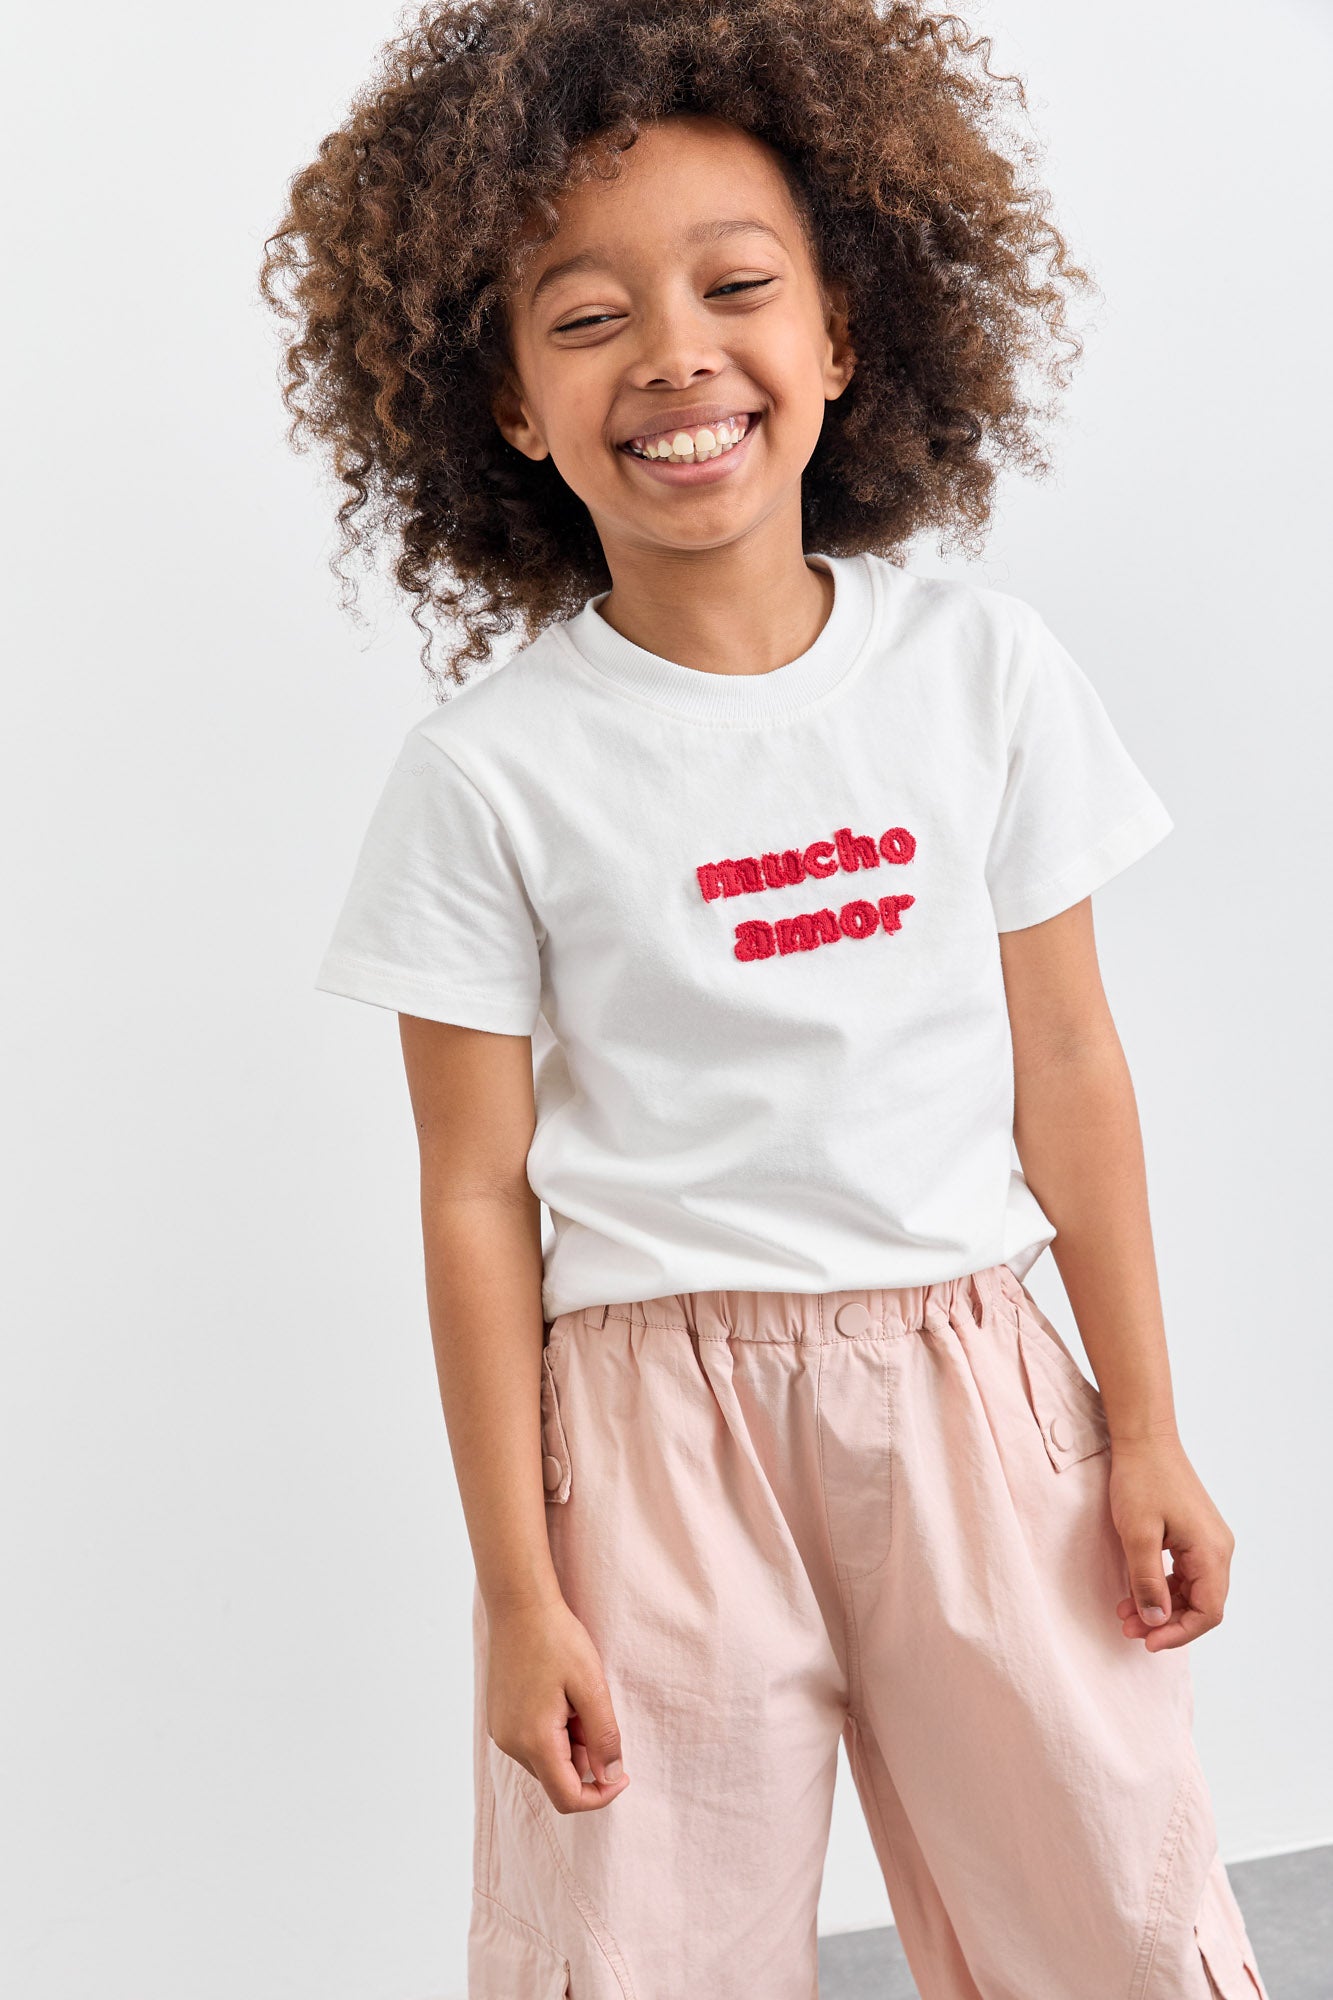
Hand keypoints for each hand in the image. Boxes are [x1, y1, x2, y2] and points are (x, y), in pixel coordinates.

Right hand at [484, 1593, 629, 1811]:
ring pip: (545, 1761)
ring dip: (569, 1744)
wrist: (519, 1604)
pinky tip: (559, 1695)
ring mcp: (501, 1730)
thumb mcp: (591, 1686)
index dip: (601, 1795)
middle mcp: (511, 1743)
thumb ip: (603, 1737)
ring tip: (576, 1699)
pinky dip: (553, 1732)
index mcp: (534, 1740)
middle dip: (585, 1759)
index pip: (567, 1798)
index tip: (623, 1772)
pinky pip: (531, 1742)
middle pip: (557, 1779)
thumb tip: (610, 1778)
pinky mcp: (498, 1718)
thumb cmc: (557, 1639)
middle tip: (595, 1712)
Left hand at [1107, 1432, 1235, 1650]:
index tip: (1147, 1640)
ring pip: (1191, 1591)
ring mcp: (1207, 1541)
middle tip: (1128, 1627)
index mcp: (1211, 1552)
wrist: (1144, 1439)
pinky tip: (1135, 1591)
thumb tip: (1157, 1620)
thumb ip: (1147, 1581)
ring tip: (1126, 1613)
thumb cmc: (1142, 1480)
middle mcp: (1218, 1549)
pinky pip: (1185, 1574)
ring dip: (1161, 1606)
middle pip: (1201, 1605)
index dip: (1179, 1633)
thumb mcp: (1137, 1534)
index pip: (1208, 1612)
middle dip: (1165, 1622)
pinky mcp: (1194, 1534)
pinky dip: (1162, 1587)